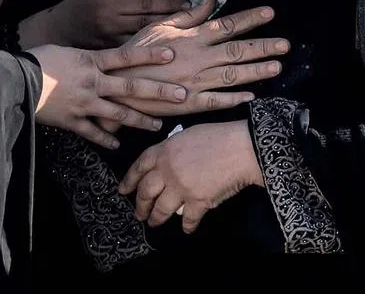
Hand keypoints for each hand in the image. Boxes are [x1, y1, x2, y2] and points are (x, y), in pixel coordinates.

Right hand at [26, 0, 190, 49]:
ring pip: (145, 25)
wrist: (61, 27)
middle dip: (172, 4)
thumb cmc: (84, 1)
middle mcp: (110, 7)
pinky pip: (135, 44)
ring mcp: (109, 28)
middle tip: (189, 6)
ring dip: (168, 22)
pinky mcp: (109, 46)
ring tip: (184, 22)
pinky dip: (152, 44)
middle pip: (148, 4)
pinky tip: (167, 45)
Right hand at [28, 44, 186, 148]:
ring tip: (158, 126)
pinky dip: (106, 139)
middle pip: (132, 88)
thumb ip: (88, 58)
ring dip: (140, 121)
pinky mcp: (72, 121)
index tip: (172, 56)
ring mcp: (84, 104)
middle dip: (158, 92)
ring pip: (118, 114)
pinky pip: (93, 132)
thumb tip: (104, 59)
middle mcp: (93, 83)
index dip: (149, 56)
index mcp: (91, 62)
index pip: (126, 57)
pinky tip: (118, 145)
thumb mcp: (67, 50)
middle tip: (181, 96)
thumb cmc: (38, 60)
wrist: (16, 80)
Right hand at [110, 0, 288, 115]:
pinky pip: (217, 101)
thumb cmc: (137, 52)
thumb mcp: (160, 26)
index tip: (270, 13)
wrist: (118, 84)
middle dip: (263, 46)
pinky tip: (251, 97)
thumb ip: (189, 13)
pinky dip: (234, 99)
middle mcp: (198, 58)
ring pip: (232, 76)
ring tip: (277, 66)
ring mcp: (195, 82)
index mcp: (191, 38)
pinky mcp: (190, 103)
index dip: (250, 19)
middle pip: (237, 51)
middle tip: (286, 44)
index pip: (226, 25)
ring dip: (256, 71)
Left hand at [119, 120, 263, 233]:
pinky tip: (187, 229)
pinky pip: (187, 220)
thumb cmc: (218, 136)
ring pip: (161, 210)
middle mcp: (167, 171)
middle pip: (145, 192)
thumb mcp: (187, 135)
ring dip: (156, 218)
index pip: (139, 167)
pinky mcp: (197, 202)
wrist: (241, 148)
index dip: (129, 180)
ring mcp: (180, 188)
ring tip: (154, 222)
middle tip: (139, 213)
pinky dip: (187, 226)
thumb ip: (171, 150)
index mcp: (163, 151)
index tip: (123, 190)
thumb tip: (165, 164)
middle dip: (140, 205)